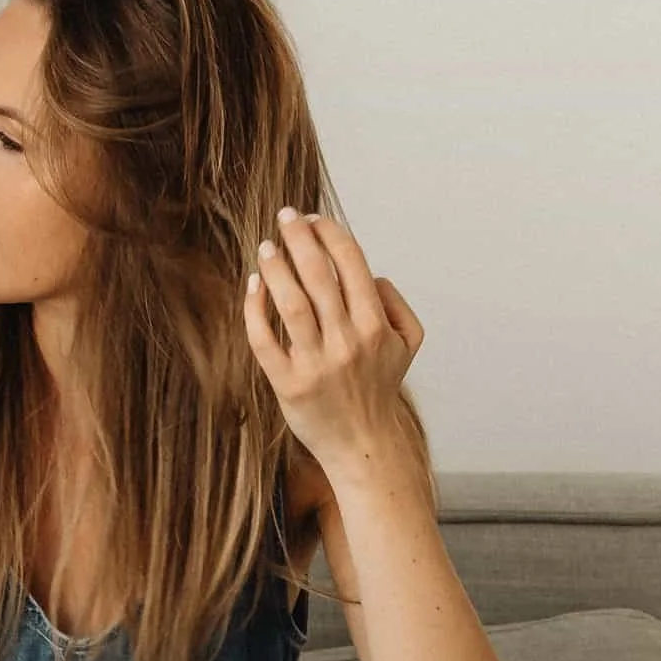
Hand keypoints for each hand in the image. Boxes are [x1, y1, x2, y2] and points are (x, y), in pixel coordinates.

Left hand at [243, 209, 423, 473]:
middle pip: (318, 275)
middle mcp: (347, 341)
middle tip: (285, 216)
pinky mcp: (288, 383)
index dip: (330, 233)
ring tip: (266, 246)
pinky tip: (253, 285)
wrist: (363, 445)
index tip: (313, 217)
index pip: (351, 264)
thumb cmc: (379, 389)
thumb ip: (397, 305)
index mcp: (375, 326)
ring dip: (276, 267)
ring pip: (290, 302)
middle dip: (299, 237)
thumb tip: (372, 276)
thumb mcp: (407, 345)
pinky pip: (265, 339)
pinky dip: (256, 309)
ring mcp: (316, 363)